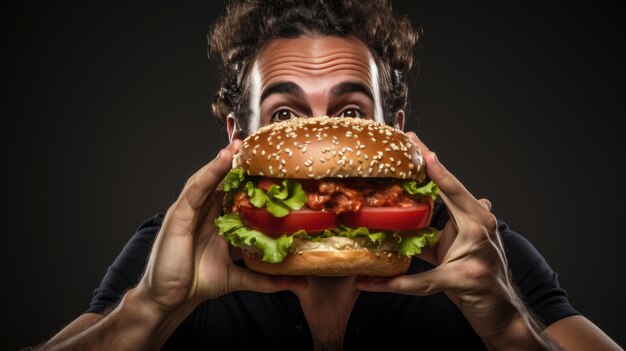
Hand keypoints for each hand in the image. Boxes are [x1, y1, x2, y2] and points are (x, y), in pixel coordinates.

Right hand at [135, 140, 307, 315]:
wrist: (169, 299)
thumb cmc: (197, 283)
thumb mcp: (238, 277)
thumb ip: (266, 279)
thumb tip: (301, 283)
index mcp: (217, 221)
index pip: (236, 194)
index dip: (251, 180)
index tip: (271, 166)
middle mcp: (204, 212)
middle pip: (223, 182)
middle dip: (239, 164)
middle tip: (257, 146)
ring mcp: (190, 211)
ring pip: (209, 180)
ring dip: (224, 161)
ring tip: (239, 145)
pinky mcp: (179, 215)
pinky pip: (196, 190)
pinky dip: (209, 173)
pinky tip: (222, 159)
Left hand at [356, 132, 541, 345]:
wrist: (502, 313)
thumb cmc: (479, 276)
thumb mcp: (458, 247)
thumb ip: (443, 228)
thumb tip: (427, 210)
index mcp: (477, 217)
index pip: (451, 184)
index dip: (433, 162)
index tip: (415, 140)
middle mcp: (481, 227)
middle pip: (451, 191)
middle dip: (429, 166)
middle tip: (409, 142)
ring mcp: (477, 251)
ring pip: (437, 230)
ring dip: (404, 223)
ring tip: (376, 212)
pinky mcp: (465, 278)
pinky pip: (423, 280)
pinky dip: (394, 283)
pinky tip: (370, 282)